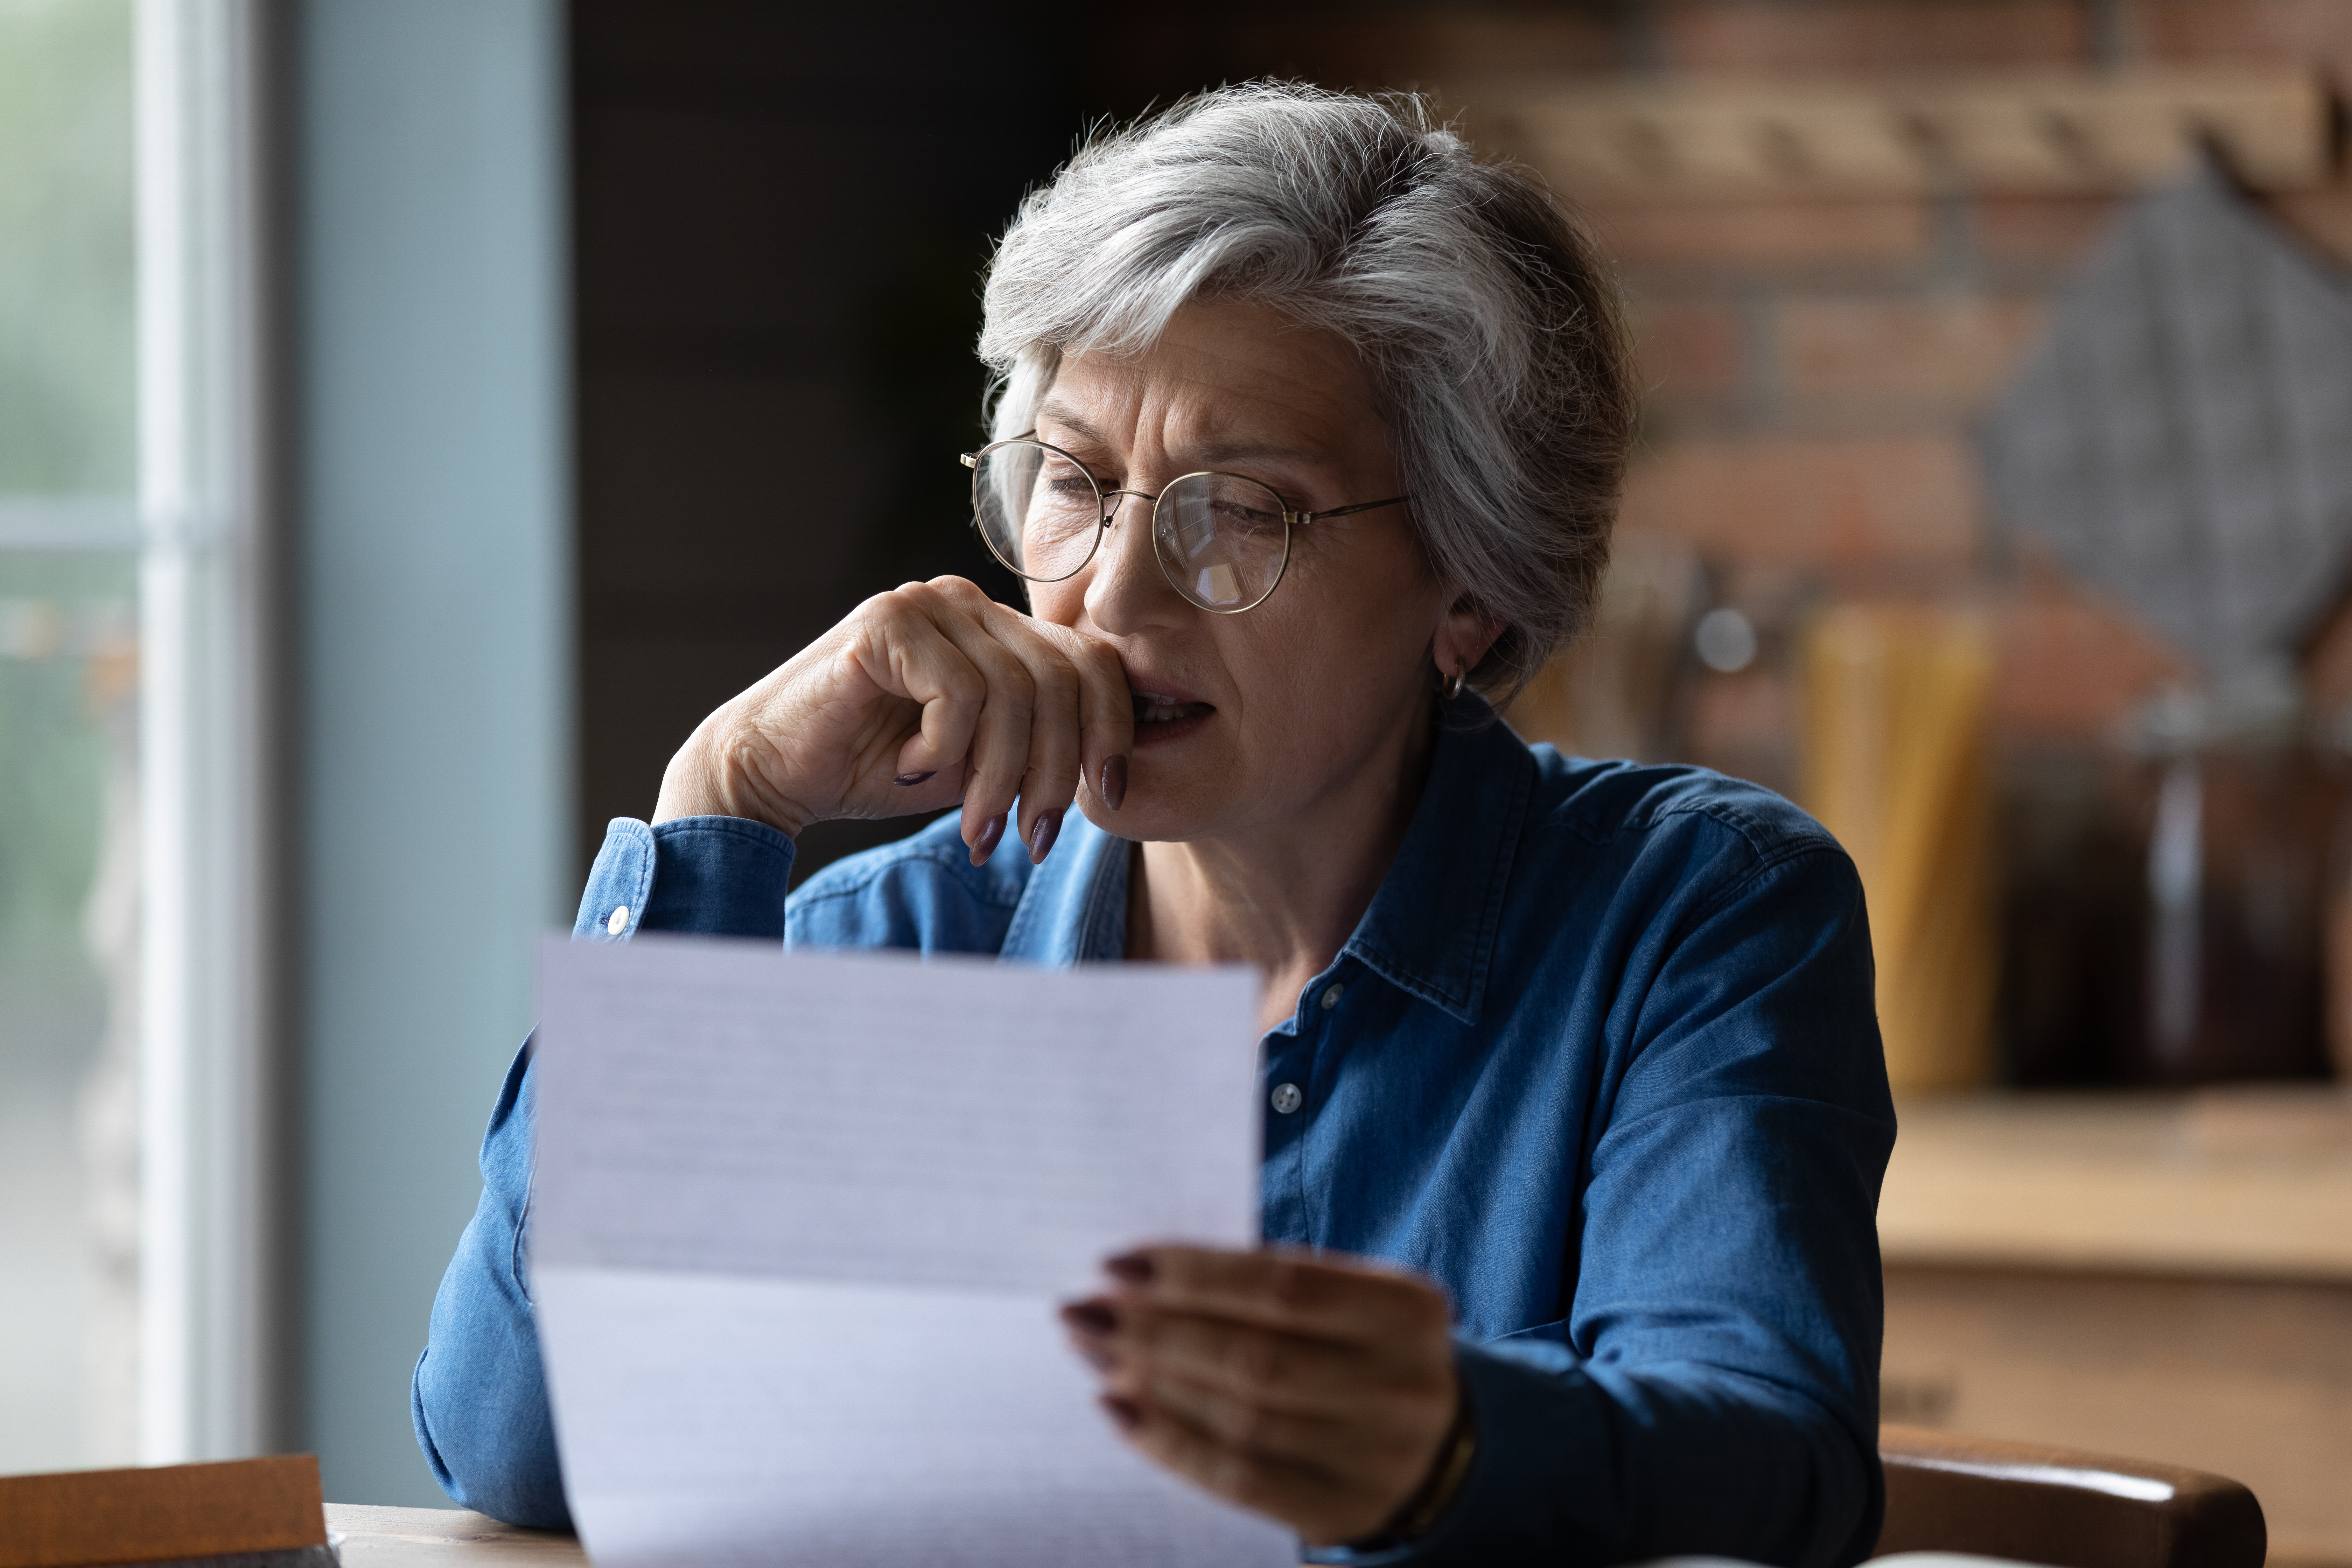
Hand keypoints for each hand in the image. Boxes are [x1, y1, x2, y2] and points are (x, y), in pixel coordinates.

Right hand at [652, 577, 1133, 863]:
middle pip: (1062, 680)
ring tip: (973, 825)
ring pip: (1014, 693)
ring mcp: (925, 604)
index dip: (1111, 733)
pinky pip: (958, 693)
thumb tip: (1113, 777)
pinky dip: (942, 749)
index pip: (1091, 662)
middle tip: (1029, 838)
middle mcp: (967, 602)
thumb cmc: (876, 769)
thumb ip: (1038, 748)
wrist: (774, 774)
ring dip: (998, 777)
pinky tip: (907, 767)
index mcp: (998, 627)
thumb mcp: (981, 763)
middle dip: (1055, 773)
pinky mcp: (885, 624)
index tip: (1111, 799)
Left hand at [1060, 1245, 1460, 1545]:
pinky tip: (1120, 1412)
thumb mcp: (1343, 1303)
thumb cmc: (1357, 1350)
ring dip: (1151, 1384)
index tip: (1115, 1263)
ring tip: (1092, 1353)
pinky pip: (1239, 1477)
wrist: (1435, 1448)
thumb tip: (1135, 1279)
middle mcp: (1401, 1382)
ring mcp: (1376, 1454)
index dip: (1191, 1273)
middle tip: (1082, 1310)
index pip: (1280, 1284)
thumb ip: (1263, 1289)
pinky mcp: (1342, 1508)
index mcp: (1405, 1308)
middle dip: (1154, 1331)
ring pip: (1240, 1419)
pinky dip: (1170, 1443)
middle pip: (1254, 1356)